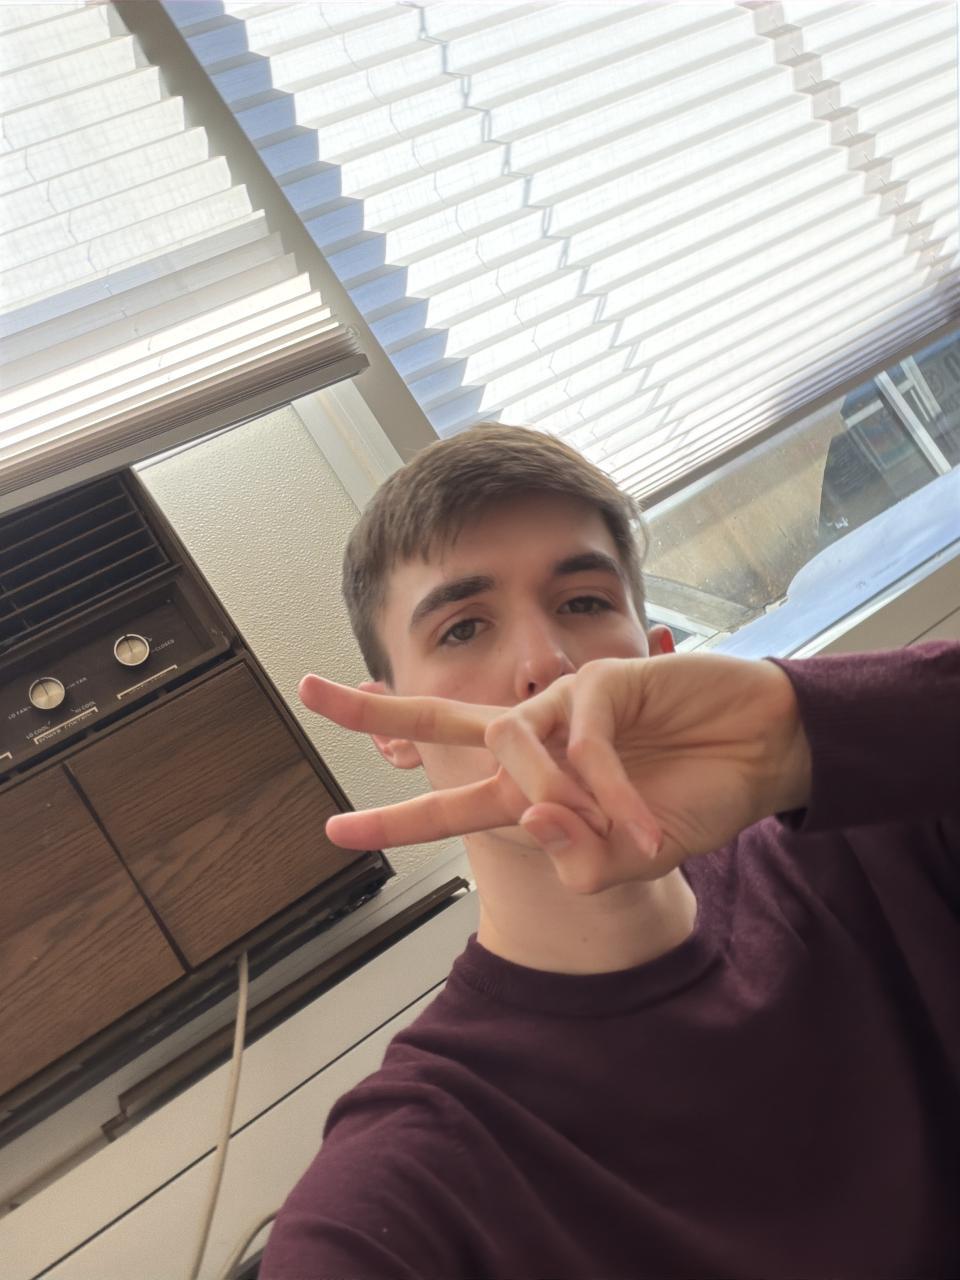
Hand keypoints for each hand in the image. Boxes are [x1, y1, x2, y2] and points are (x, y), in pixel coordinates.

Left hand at [299, 653, 810, 892]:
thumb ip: (581, 859)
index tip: (333, 829)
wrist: (765, 756)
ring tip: (624, 835)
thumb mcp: (634, 860)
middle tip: (306, 691)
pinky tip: (645, 824)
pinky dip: (610, 793)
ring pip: (514, 749)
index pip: (452, 797)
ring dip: (559, 802)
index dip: (396, 817)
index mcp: (536, 786)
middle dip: (374, 709)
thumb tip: (530, 820)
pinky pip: (583, 744)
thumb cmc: (695, 803)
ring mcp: (566, 706)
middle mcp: (539, 740)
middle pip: (442, 715)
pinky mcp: (604, 679)